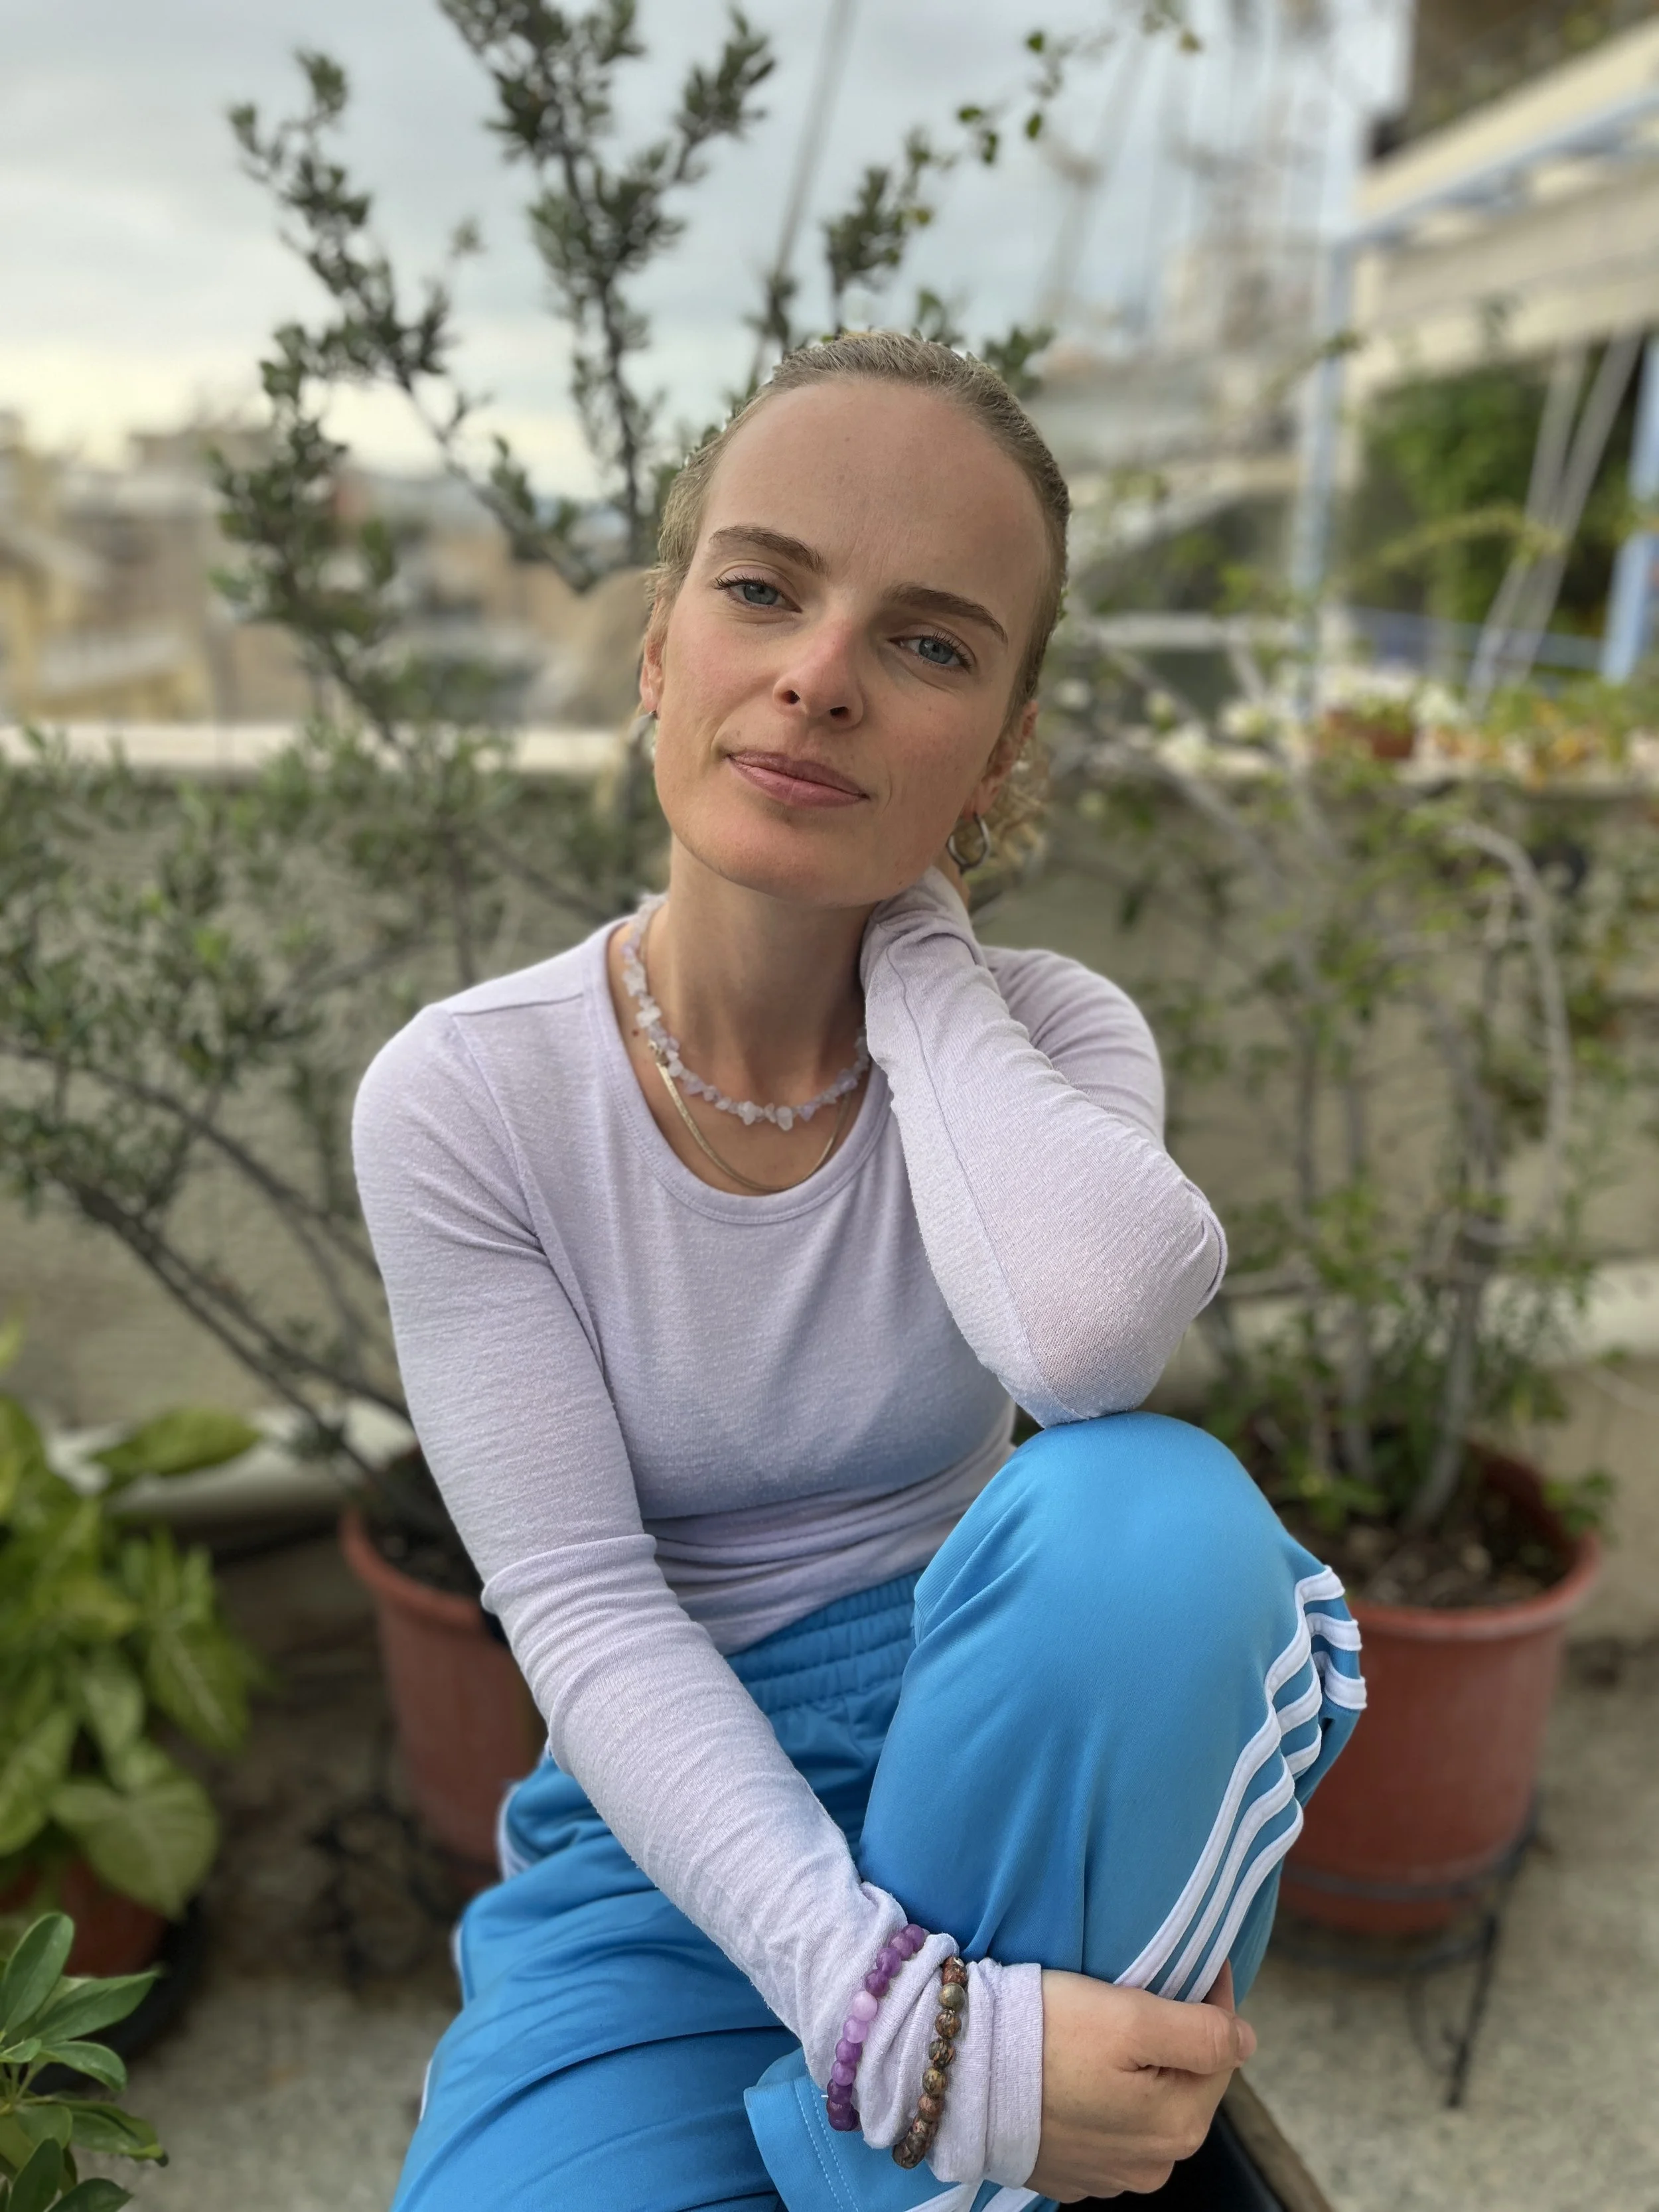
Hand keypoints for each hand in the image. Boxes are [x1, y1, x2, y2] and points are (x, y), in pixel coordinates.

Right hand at [1026, 1962, 1254, 2201]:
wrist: (960, 2072)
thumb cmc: (1045, 2036)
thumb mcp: (1130, 2019)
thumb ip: (1201, 2032)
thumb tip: (1247, 2039)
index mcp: (1178, 2127)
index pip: (1221, 2053)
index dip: (1211, 2001)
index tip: (1195, 1961)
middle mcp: (1152, 2165)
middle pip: (1186, 2084)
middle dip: (1175, 2039)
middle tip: (1142, 1993)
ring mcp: (1109, 2175)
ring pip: (1147, 2107)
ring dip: (1140, 2071)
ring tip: (1107, 2031)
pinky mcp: (1070, 2171)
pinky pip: (1106, 2127)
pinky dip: (1102, 2096)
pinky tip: (1077, 2069)